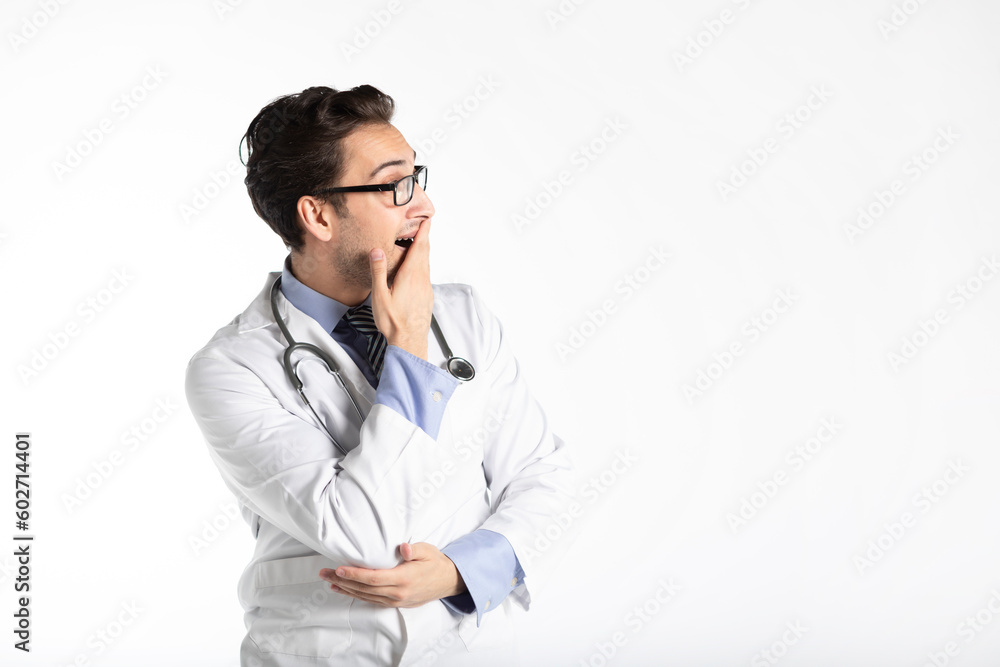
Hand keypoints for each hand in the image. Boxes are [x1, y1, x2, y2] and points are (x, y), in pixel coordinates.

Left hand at [319, 542, 466, 607]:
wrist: (449, 581)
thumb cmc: (436, 562)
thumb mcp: (428, 550)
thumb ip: (413, 549)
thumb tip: (402, 548)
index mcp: (404, 579)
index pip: (373, 578)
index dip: (355, 574)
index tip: (339, 568)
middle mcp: (397, 593)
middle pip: (364, 588)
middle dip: (343, 581)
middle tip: (325, 573)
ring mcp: (396, 600)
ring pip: (365, 596)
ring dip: (346, 589)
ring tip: (329, 582)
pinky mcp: (395, 603)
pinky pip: (371, 600)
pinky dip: (356, 595)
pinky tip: (345, 590)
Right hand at [369, 218, 432, 359]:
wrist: (410, 341)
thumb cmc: (394, 321)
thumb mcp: (380, 295)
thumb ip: (378, 271)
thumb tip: (377, 250)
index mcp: (410, 276)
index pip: (419, 248)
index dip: (423, 232)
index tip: (427, 220)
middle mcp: (422, 280)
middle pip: (425, 254)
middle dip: (425, 238)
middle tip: (424, 226)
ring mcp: (426, 288)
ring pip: (427, 264)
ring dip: (424, 252)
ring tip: (420, 244)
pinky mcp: (427, 296)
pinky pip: (427, 275)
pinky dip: (423, 265)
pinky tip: (418, 269)